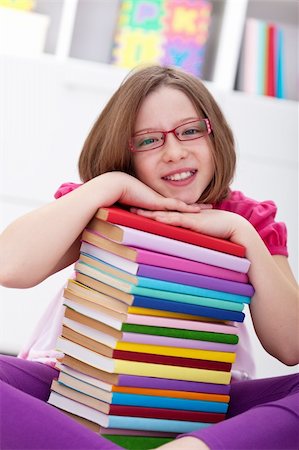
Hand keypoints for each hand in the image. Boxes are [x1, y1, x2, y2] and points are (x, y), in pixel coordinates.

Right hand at [99, 172, 205, 213]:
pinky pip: (175, 207)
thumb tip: (129, 217)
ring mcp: (160, 200)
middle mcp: (160, 200)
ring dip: (195, 207)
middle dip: (196, 205)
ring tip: (209, 209)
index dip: (185, 206)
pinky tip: (197, 211)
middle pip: (182, 204)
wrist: (114, 186)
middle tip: (209, 207)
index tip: (195, 207)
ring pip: (182, 205)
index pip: (173, 205)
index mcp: (155, 201)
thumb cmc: (117, 195)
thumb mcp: (128, 205)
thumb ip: (132, 211)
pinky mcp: (157, 202)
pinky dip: (186, 209)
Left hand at [130, 208, 249, 242]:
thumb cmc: (216, 231)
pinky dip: (166, 219)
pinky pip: (177, 220)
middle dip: (143, 209)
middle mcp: (182, 215)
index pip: (160, 213)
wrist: (233, 227)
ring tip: (134, 211)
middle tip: (126, 206)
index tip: (132, 211)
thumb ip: (185, 236)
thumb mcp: (196, 234)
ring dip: (150, 212)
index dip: (146, 211)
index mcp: (181, 218)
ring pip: (164, 214)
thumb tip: (175, 244)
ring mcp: (187, 217)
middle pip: (158, 211)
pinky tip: (156, 218)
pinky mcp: (193, 222)